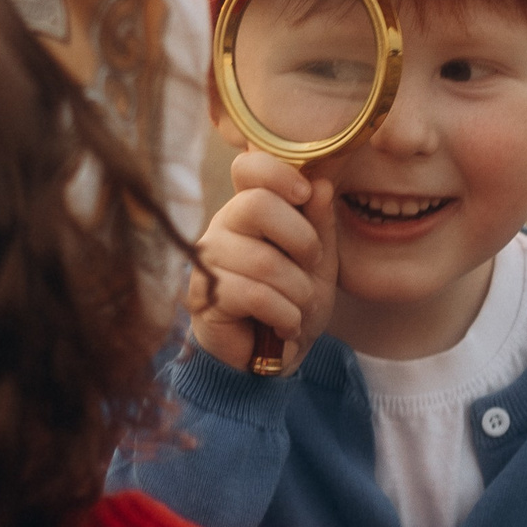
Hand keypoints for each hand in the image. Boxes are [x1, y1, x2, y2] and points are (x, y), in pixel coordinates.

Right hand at [185, 150, 337, 373]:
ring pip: (263, 260)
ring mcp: (209, 260)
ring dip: (298, 291)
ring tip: (300, 307)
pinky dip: (284, 315)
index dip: (279, 173)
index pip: (249, 167)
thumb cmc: (292, 302)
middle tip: (312, 265)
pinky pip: (255, 295)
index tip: (306, 194)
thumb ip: (320, 222)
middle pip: (256, 205)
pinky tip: (286, 325)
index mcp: (250, 208)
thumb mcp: (318, 262)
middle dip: (302, 240)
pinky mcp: (204, 296)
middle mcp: (223, 227)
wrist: (272, 359)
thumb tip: (321, 183)